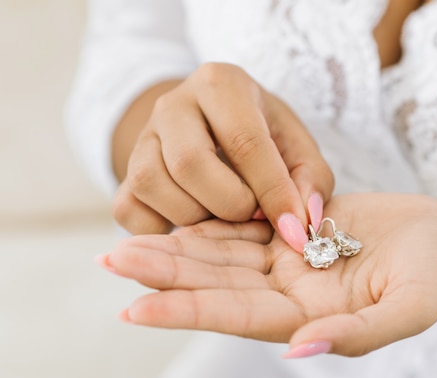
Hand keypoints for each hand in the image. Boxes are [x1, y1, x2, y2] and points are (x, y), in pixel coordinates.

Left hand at [102, 193, 436, 356]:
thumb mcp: (411, 307)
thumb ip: (358, 334)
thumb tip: (302, 349)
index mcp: (311, 317)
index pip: (238, 316)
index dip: (188, 311)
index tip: (135, 309)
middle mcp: (291, 292)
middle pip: (218, 283)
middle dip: (166, 274)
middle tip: (111, 260)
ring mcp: (291, 261)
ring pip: (224, 254)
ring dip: (178, 247)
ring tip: (128, 239)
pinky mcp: (297, 229)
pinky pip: (246, 225)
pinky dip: (211, 220)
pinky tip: (177, 212)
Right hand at [113, 63, 333, 251]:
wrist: (212, 122)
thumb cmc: (261, 133)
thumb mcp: (296, 144)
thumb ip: (310, 178)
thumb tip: (303, 220)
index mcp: (222, 85)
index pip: (245, 141)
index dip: (272, 192)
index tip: (294, 229)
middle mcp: (173, 104)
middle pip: (188, 163)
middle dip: (229, 203)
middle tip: (253, 214)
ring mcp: (142, 137)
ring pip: (151, 185)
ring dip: (194, 217)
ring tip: (222, 216)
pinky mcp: (124, 172)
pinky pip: (127, 210)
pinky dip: (161, 230)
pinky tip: (193, 225)